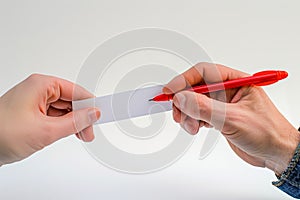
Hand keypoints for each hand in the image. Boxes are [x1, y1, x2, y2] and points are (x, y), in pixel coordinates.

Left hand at [0, 74, 99, 165]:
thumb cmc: (0, 134)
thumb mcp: (46, 130)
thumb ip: (74, 122)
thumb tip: (92, 114)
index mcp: (41, 85)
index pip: (76, 91)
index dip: (90, 104)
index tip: (101, 114)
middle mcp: (38, 90)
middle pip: (70, 100)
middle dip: (81, 116)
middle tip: (89, 132)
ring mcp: (34, 102)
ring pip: (63, 109)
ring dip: (73, 123)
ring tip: (80, 135)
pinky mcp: (31, 113)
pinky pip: (54, 116)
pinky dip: (62, 126)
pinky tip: (68, 134)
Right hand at [164, 63, 299, 173]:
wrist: (277, 154)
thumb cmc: (268, 133)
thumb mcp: (233, 119)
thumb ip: (205, 108)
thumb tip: (181, 97)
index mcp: (236, 82)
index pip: (204, 72)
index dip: (184, 79)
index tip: (169, 90)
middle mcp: (227, 91)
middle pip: (196, 87)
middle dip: (184, 100)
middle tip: (178, 113)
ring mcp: (222, 104)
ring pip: (194, 102)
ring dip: (188, 114)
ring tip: (192, 127)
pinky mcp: (219, 117)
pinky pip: (198, 114)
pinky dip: (193, 121)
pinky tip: (197, 128)